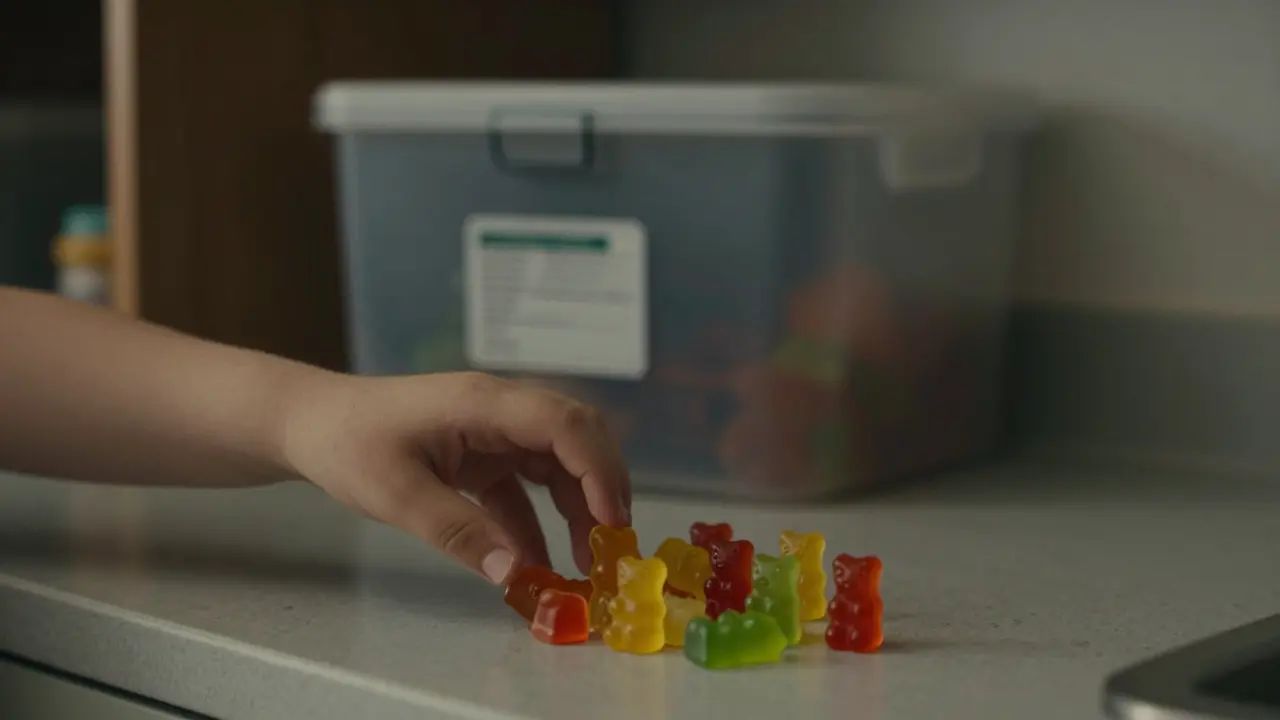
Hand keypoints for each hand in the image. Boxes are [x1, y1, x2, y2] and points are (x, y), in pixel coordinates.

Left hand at [280, 371, 630, 584]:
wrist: (309, 425)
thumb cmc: (347, 445)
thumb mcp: (396, 495)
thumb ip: (458, 531)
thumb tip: (515, 573)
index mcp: (484, 403)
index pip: (563, 424)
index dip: (597, 469)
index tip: (610, 522)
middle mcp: (500, 410)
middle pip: (575, 437)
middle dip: (603, 488)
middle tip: (613, 545)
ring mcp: (493, 430)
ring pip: (558, 463)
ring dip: (576, 508)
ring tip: (586, 561)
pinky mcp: (482, 453)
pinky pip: (524, 487)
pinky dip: (536, 522)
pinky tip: (536, 562)